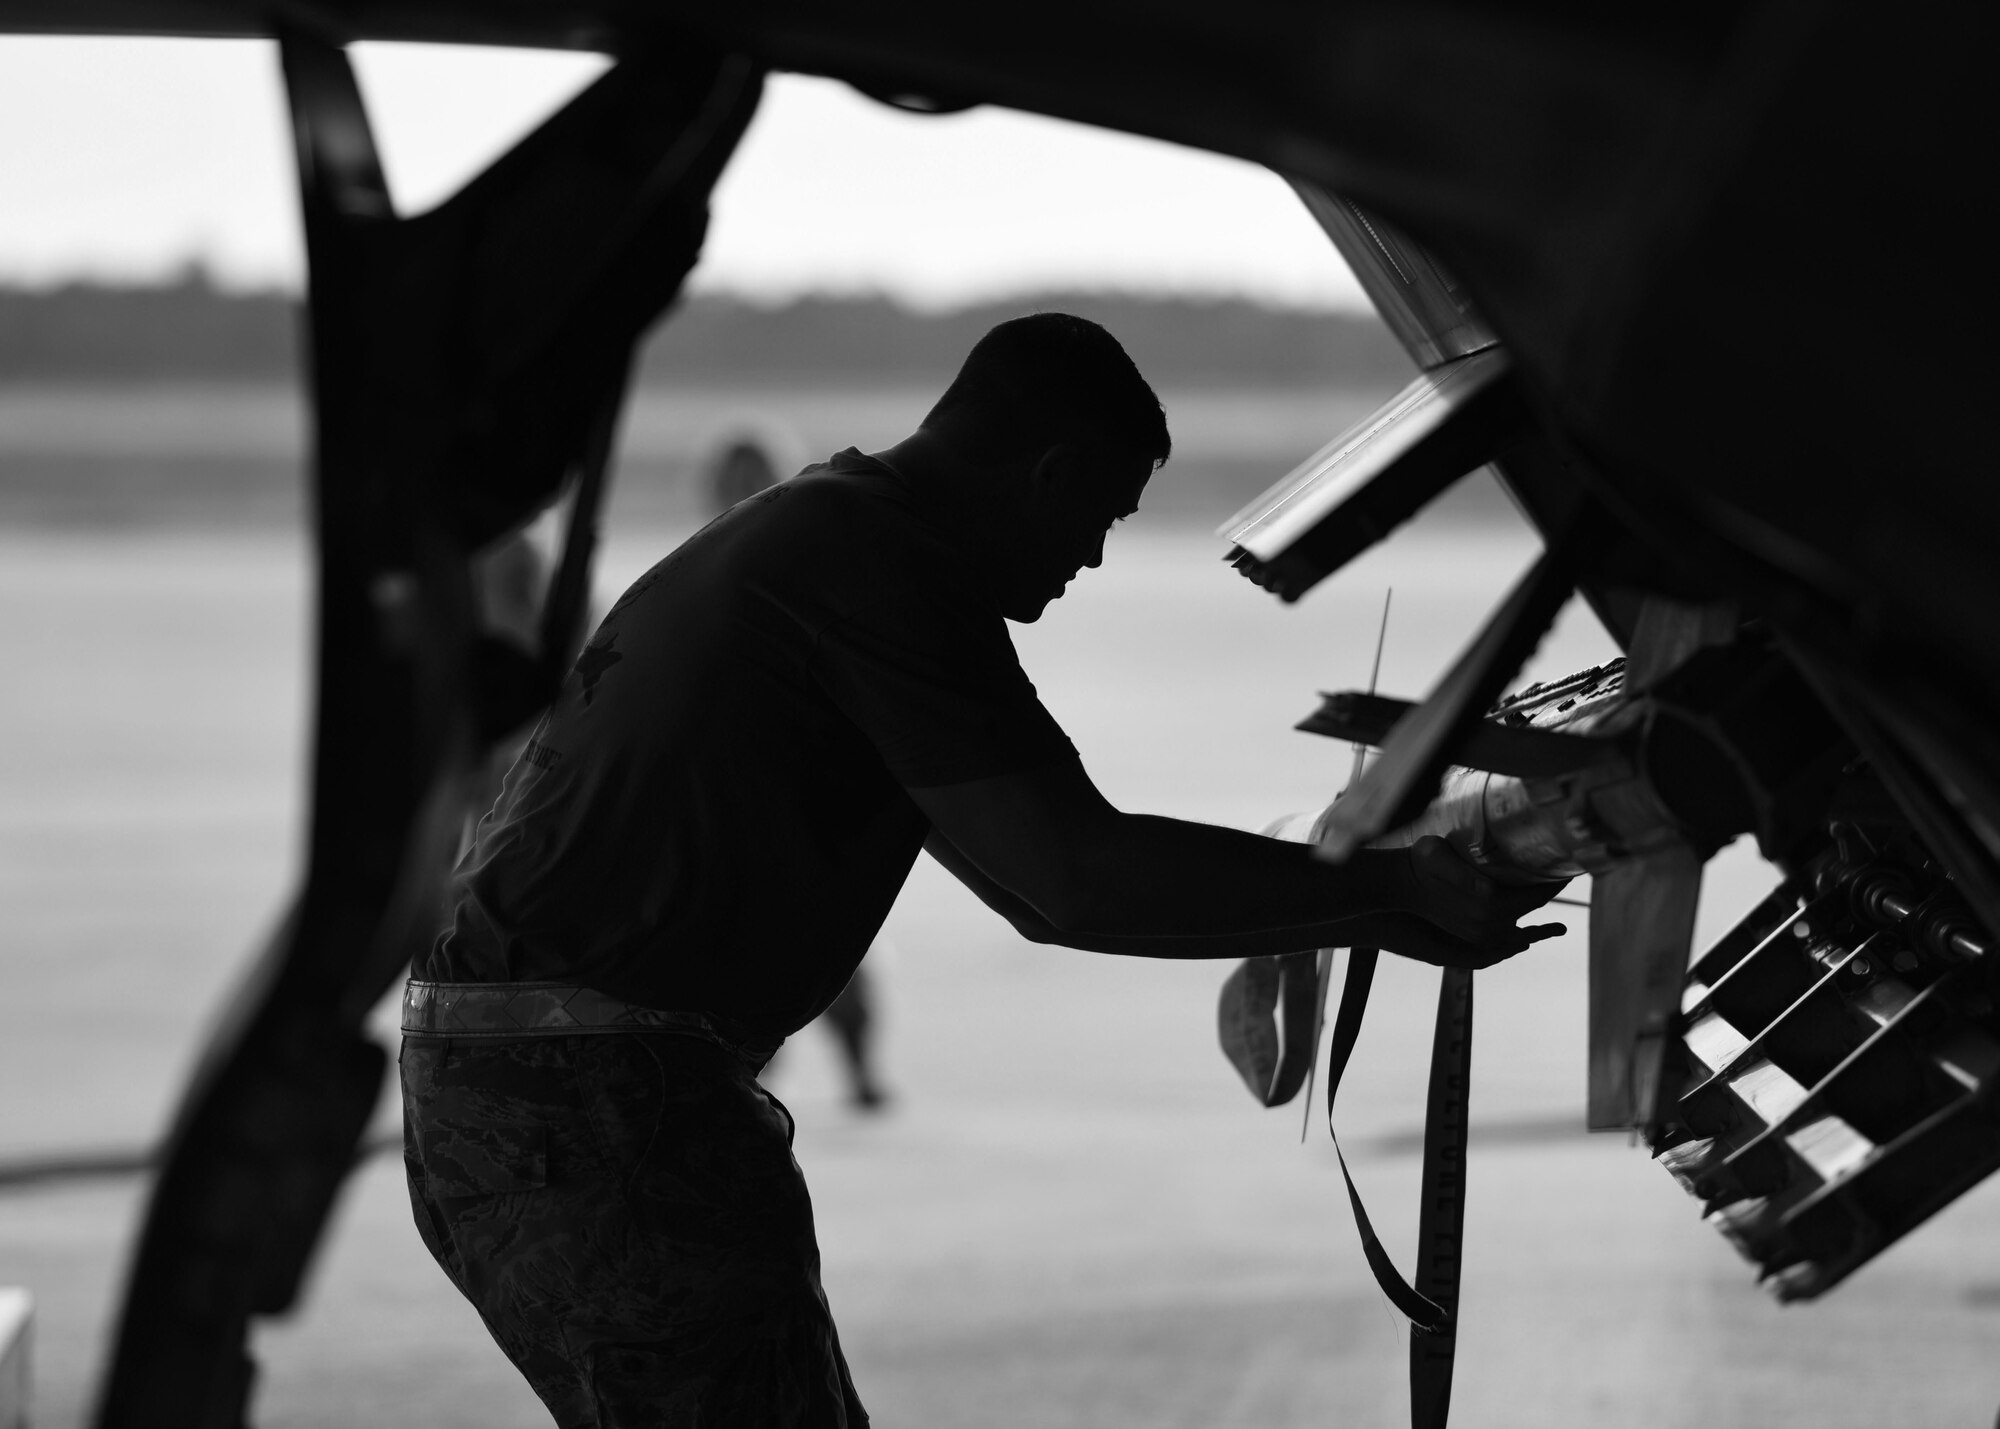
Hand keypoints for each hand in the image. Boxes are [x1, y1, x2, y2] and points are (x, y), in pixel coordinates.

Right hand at [1377, 835, 1567, 967]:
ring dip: (1536, 916)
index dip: (1552, 883)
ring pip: (1519, 929)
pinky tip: (1523, 911)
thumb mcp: (1433, 858)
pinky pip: (1504, 934)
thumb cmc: (1416, 863)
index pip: (1532, 899)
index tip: (1569, 867)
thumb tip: (1488, 891)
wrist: (1395, 883)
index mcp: (1482, 909)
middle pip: (1530, 912)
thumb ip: (1459, 874)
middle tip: (1566, 873)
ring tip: (1553, 907)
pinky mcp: (1468, 931)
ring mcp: (1476, 933)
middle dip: (1548, 894)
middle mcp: (1483, 927)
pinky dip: (1519, 925)